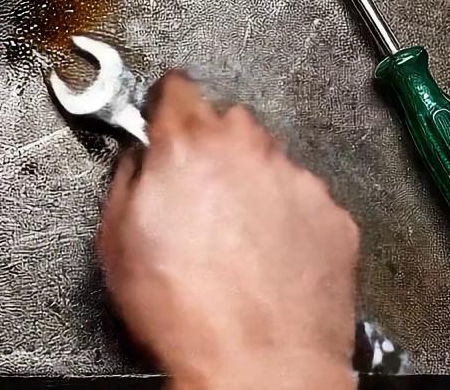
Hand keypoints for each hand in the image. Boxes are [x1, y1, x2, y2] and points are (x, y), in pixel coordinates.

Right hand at [96, 72, 357, 389]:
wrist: (259, 366)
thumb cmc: (186, 314)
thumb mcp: (116, 240)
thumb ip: (127, 179)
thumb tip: (136, 161)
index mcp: (188, 146)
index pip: (177, 88)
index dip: (166, 106)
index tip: (165, 120)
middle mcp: (247, 151)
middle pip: (227, 122)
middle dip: (211, 149)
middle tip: (197, 196)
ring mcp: (297, 182)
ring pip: (269, 162)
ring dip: (251, 185)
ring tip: (236, 240)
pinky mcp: (333, 216)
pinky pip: (305, 200)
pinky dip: (288, 219)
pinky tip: (269, 258)